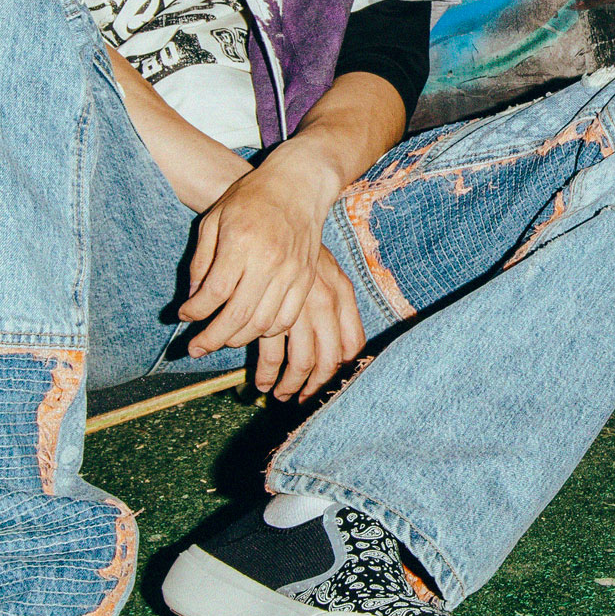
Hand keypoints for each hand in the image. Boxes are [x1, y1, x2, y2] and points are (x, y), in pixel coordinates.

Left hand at [177, 147, 365, 397]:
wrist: (297, 186)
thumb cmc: (251, 198)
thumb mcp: (214, 220)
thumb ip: (201, 261)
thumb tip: (193, 298)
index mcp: (240, 243)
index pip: (215, 292)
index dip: (195, 312)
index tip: (183, 316)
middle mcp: (268, 261)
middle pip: (238, 316)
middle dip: (212, 338)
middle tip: (195, 349)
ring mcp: (291, 273)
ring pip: (263, 323)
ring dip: (238, 339)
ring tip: (221, 340)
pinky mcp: (306, 279)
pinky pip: (286, 318)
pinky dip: (267, 331)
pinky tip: (251, 329)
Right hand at [250, 250, 366, 402]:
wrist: (276, 216)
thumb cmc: (303, 251)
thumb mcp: (333, 275)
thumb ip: (342, 311)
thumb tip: (347, 354)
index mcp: (342, 295)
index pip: (352, 346)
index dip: (343, 370)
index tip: (331, 383)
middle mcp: (325, 304)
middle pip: (328, 362)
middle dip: (315, 387)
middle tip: (303, 399)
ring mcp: (298, 308)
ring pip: (301, 363)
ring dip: (290, 386)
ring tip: (280, 394)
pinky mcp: (270, 310)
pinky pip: (271, 354)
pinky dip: (266, 374)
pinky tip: (261, 382)